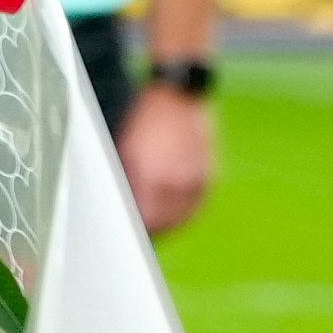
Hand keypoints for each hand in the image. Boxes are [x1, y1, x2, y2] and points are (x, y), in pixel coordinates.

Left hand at [114, 77, 213, 239]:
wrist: (177, 96)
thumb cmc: (143, 121)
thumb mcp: (125, 151)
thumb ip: (127, 181)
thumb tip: (123, 207)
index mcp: (154, 178)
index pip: (146, 221)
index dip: (137, 231)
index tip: (128, 237)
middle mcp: (178, 182)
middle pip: (166, 224)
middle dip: (153, 231)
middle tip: (140, 237)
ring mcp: (197, 178)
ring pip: (183, 217)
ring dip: (170, 225)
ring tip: (156, 229)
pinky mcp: (209, 174)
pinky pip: (196, 204)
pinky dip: (185, 212)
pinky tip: (174, 214)